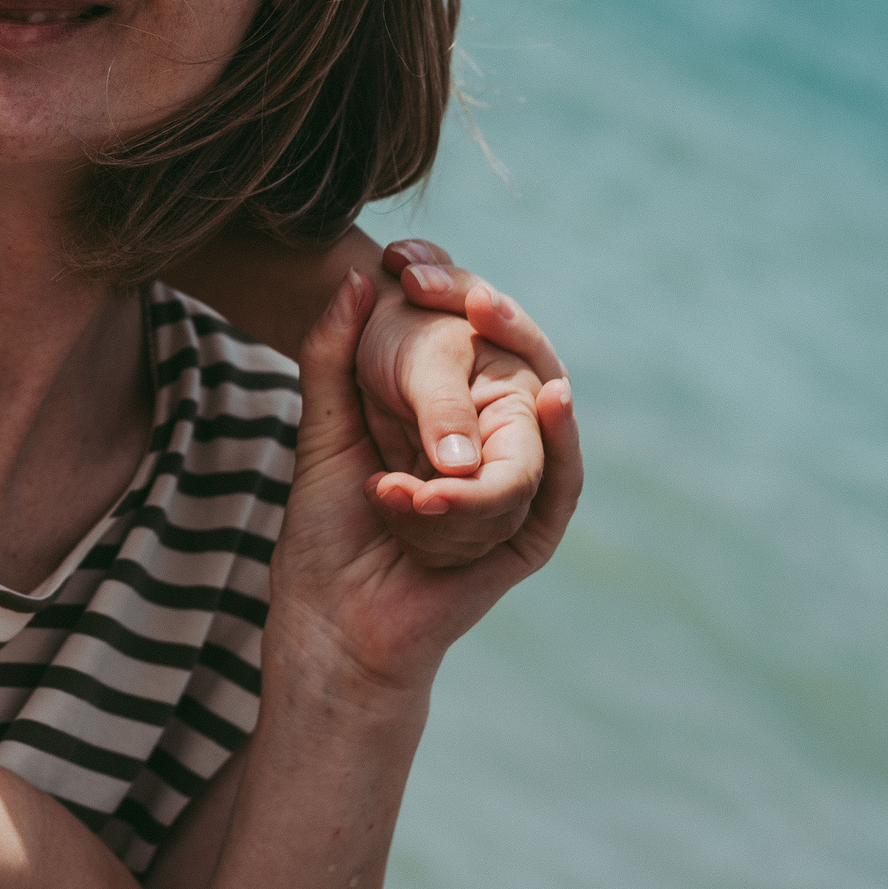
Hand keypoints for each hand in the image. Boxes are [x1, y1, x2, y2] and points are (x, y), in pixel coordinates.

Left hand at [268, 272, 582, 698]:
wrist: (332, 624)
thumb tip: (353, 278)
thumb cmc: (326, 533)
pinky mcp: (529, 539)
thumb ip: (332, 355)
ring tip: (436, 402)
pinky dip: (562, 440)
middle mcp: (486, 456)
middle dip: (498, 327)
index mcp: (446, 428)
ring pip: (525, 427)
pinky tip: (549, 396)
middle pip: (515, 373)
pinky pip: (559, 483)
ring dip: (481, 409)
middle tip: (469, 292)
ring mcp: (511, 497)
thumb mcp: (326, 428)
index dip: (457, 300)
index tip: (412, 264)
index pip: (472, 348)